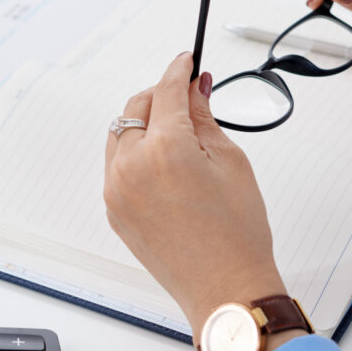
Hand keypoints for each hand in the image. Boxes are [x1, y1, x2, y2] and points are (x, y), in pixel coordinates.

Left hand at [102, 52, 287, 334]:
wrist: (224, 289)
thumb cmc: (237, 234)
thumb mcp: (230, 161)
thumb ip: (205, 118)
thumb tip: (195, 88)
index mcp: (164, 148)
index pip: (165, 91)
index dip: (179, 71)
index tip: (187, 61)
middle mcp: (131, 166)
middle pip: (135, 108)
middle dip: (159, 96)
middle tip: (188, 97)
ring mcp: (116, 190)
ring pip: (121, 135)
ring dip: (143, 123)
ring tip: (177, 132)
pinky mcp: (114, 210)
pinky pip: (117, 166)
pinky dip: (135, 153)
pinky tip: (164, 163)